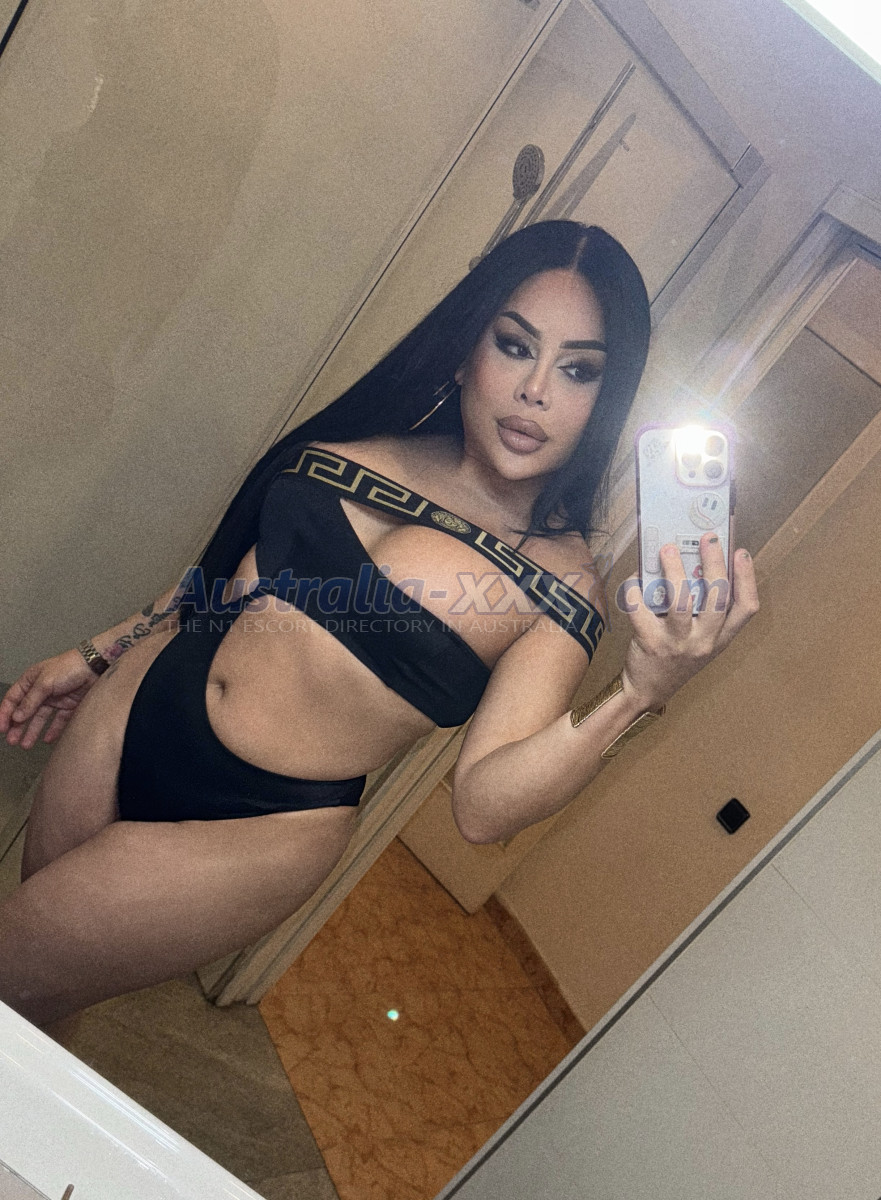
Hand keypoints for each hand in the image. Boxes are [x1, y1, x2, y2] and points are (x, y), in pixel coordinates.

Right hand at [0, 649, 100, 748]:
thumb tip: (16, 717)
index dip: (5, 714)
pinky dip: (53, 731)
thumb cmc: (69, 667)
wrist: (96, 666)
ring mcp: (56, 699)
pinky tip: (47, 740)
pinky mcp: (69, 706)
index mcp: (31, 681)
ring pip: (41, 718)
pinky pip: (59, 721)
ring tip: (26, 745)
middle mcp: (41, 691)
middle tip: (12, 741)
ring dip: (32, 731)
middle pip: (25, 712)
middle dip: (17, 727)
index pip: (12, 699)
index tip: (1, 728)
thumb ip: (30, 701)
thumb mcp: (45, 683)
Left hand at [621, 533, 758, 710]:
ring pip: (681, 601)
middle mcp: (703, 642)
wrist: (647, 692)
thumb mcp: (700, 641)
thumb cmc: (675, 659)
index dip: (747, 579)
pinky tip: (635, 577)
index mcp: (720, 639)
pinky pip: (641, 609)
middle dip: (715, 563)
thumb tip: (695, 563)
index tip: (742, 552)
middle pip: (717, 598)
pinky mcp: (650, 643)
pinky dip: (635, 589)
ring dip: (674, 571)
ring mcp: (677, 644)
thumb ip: (703, 612)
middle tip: (707, 538)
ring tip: (668, 549)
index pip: (746, 609)